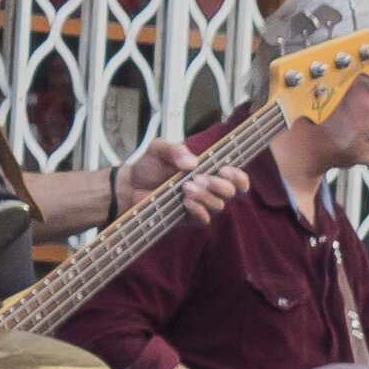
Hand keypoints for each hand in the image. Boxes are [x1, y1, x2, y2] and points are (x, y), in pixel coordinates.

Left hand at [123, 137, 247, 217]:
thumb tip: (192, 163)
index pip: (236, 178)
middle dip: (220, 185)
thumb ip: (175, 149)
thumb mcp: (159, 149)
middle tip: (201, 178)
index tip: (226, 171)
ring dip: (205, 196)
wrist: (130, 185)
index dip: (238, 177)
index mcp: (209, 171)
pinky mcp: (190, 218)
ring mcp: (201, 205)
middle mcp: (209, 190)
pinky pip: (204, 219)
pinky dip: (198, 210)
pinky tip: (186, 202)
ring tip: (185, 188)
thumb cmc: (148, 167)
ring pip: (218, 205)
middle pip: (231, 192)